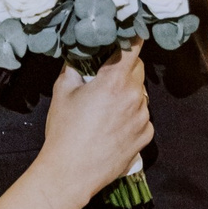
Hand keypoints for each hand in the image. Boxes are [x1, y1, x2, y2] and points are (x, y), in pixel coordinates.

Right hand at [41, 48, 151, 203]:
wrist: (70, 173)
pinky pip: (142, 117)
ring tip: (105, 110)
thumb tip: (79, 56)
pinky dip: (132, 117)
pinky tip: (113, 127)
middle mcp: (134, 97)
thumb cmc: (64, 132)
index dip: (131, 38)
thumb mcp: (62, 92)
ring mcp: (143, 118)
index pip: (133, 48)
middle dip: (124, 69)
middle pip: (138, 70)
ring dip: (127, 95)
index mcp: (114, 81)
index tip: (128, 35)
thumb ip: (73, 68)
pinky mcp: (145, 137)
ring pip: (140, 95)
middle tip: (104, 79)